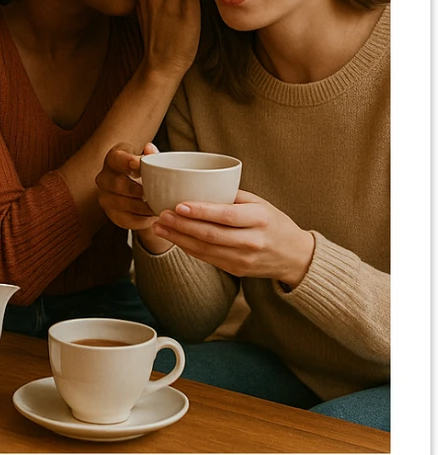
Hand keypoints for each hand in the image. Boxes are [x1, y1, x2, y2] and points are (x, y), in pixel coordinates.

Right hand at [95, 142, 174, 254]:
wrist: (138, 192)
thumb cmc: (143, 172)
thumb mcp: (148, 161)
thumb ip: (151, 155)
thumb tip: (150, 149)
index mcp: (113, 159)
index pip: (116, 159)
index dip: (126, 161)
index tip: (138, 164)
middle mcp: (104, 178)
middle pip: (117, 184)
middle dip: (137, 189)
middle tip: (152, 193)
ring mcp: (105, 197)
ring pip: (122, 204)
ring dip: (142, 207)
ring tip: (157, 207)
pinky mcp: (112, 215)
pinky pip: (126, 220)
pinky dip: (141, 220)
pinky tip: (151, 216)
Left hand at [151, 190, 315, 287]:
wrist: (295, 256)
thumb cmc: (273, 222)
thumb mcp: (259, 203)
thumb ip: (231, 195)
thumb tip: (196, 183)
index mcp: (259, 218)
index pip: (226, 215)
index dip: (201, 212)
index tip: (178, 205)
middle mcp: (253, 240)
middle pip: (211, 235)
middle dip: (182, 226)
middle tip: (161, 215)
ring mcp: (244, 259)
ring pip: (206, 250)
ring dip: (179, 239)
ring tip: (159, 227)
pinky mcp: (237, 270)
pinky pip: (208, 258)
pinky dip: (189, 248)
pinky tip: (174, 239)